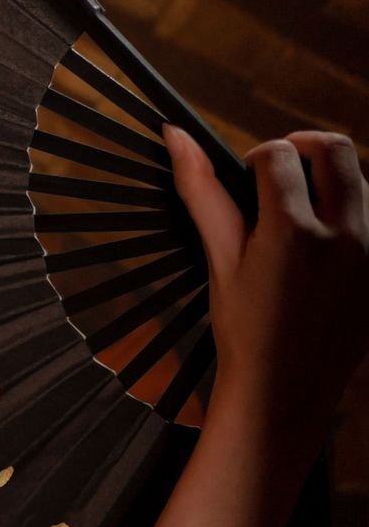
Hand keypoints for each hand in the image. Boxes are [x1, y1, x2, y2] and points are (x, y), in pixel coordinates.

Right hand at [166, 125, 368, 432]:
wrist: (287, 389)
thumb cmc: (245, 329)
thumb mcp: (220, 260)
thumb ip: (203, 193)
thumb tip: (176, 137)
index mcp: (292, 230)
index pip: (279, 153)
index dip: (258, 156)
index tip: (249, 176)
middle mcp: (344, 233)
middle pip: (337, 150)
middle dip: (305, 148)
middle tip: (280, 168)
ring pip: (364, 180)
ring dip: (334, 180)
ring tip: (305, 210)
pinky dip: (353, 214)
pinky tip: (328, 242)